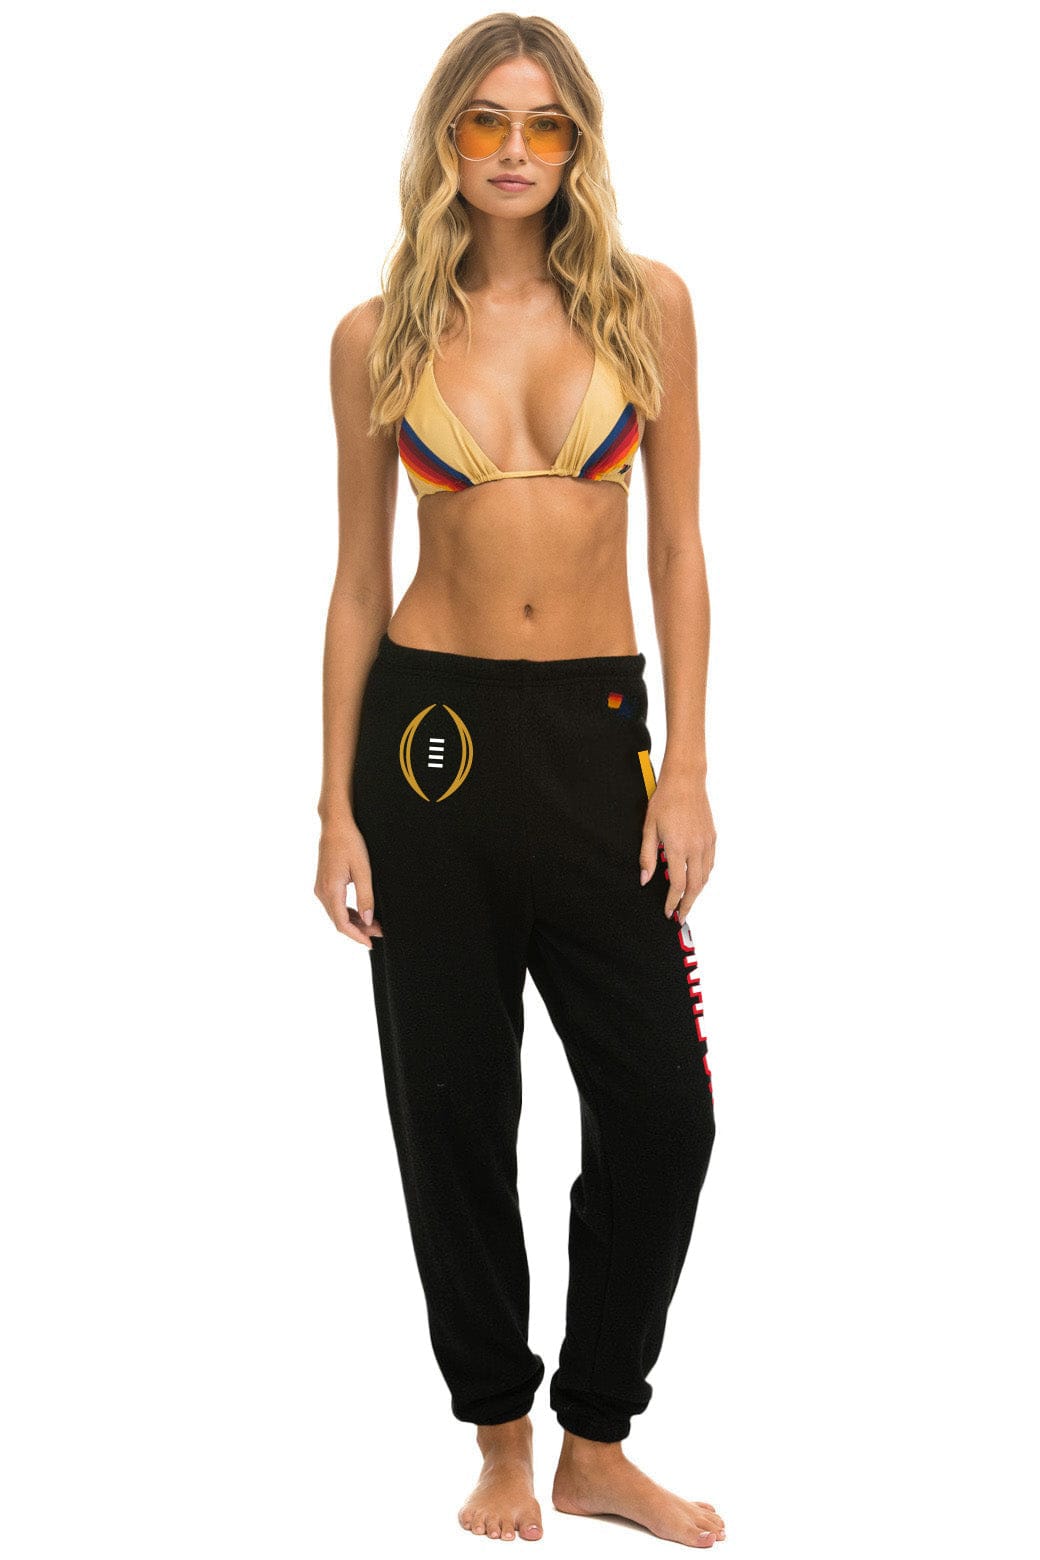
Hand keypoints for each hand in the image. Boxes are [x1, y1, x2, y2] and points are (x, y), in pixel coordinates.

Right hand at [314, 819, 384, 948]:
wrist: (335, 825)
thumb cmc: (350, 843)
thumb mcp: (363, 870)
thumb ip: (365, 897)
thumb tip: (368, 921)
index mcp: (331, 890)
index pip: (342, 923)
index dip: (357, 936)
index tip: (370, 943)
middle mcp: (322, 891)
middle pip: (338, 921)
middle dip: (358, 930)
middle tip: (379, 932)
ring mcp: (321, 888)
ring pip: (336, 914)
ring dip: (354, 922)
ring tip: (374, 925)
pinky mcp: (323, 884)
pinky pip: (334, 905)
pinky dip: (347, 913)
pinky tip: (361, 914)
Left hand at [638, 772, 715, 922]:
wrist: (685, 781)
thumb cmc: (665, 800)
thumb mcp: (649, 828)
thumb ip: (647, 856)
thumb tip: (645, 878)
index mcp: (678, 847)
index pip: (678, 884)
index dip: (673, 901)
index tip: (669, 911)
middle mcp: (695, 848)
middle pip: (695, 886)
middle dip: (688, 904)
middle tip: (681, 915)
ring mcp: (706, 843)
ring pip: (705, 877)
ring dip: (697, 892)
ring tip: (688, 901)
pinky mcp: (712, 837)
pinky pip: (710, 864)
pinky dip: (704, 876)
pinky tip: (697, 879)